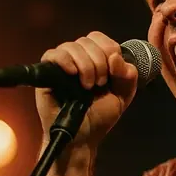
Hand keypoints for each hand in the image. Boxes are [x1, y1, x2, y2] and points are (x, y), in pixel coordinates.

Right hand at [35, 31, 139, 150]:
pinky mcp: (47, 74)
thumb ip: (128, 75)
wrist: (83, 137)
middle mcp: (78, 59)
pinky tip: (73, 74)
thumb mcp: (123, 95)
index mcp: (96, 59)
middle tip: (100, 83)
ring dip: (85, 64)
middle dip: (99, 60)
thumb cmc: (100, 116)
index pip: (100, 38)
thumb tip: (115, 56)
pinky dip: (65, 61)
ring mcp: (62, 65)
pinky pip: (52, 54)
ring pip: (72, 46)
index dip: (109, 49)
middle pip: (87, 40)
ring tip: (88, 86)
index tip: (112, 72)